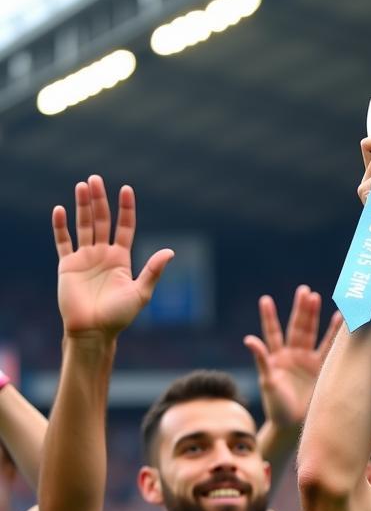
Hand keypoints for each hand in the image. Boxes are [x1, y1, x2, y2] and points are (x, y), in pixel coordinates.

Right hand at [52, 175, 172, 340]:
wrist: (93, 331)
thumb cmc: (119, 316)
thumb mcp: (140, 293)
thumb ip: (153, 271)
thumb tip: (170, 251)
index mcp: (121, 259)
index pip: (124, 227)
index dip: (126, 209)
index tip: (127, 189)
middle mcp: (103, 254)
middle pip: (102, 221)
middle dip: (99, 200)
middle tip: (96, 179)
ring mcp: (84, 258)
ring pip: (83, 225)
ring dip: (82, 206)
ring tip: (83, 186)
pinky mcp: (67, 265)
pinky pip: (62, 241)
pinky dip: (60, 226)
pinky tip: (60, 209)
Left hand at [243, 286, 340, 430]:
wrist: (294, 425)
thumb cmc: (276, 406)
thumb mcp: (267, 382)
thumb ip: (261, 359)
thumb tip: (249, 339)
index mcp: (276, 357)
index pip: (272, 332)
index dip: (269, 317)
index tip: (265, 300)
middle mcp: (292, 355)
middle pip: (297, 327)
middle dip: (300, 309)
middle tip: (305, 292)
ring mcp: (307, 360)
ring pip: (312, 334)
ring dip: (315, 317)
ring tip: (316, 298)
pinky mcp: (321, 368)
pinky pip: (329, 349)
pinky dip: (334, 335)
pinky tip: (340, 319)